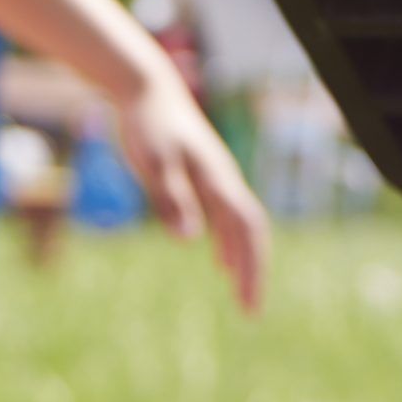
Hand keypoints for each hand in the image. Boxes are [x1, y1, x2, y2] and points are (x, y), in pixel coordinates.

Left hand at [111, 77, 271, 312]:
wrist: (146, 89)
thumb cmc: (147, 124)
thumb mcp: (153, 162)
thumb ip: (171, 198)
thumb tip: (192, 240)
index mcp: (216, 179)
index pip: (246, 231)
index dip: (251, 269)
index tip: (249, 305)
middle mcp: (224, 180)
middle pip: (251, 233)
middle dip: (254, 273)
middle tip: (251, 312)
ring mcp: (217, 178)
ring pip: (240, 226)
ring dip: (244, 261)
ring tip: (242, 296)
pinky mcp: (205, 176)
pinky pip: (227, 217)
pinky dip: (229, 243)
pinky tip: (220, 263)